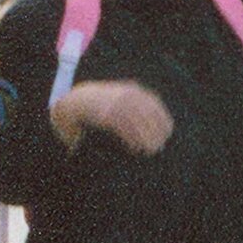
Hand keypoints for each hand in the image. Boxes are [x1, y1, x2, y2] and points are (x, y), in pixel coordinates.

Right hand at [48, 79, 173, 154]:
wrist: (76, 102)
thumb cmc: (104, 106)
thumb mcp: (123, 100)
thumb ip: (139, 109)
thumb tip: (160, 129)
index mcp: (134, 91)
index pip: (156, 107)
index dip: (163, 122)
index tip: (166, 136)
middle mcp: (127, 95)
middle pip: (149, 117)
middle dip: (156, 134)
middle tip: (158, 148)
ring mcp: (116, 104)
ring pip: (138, 125)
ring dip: (145, 140)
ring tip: (148, 151)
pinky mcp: (106, 115)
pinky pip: (124, 130)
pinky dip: (131, 140)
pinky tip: (134, 149)